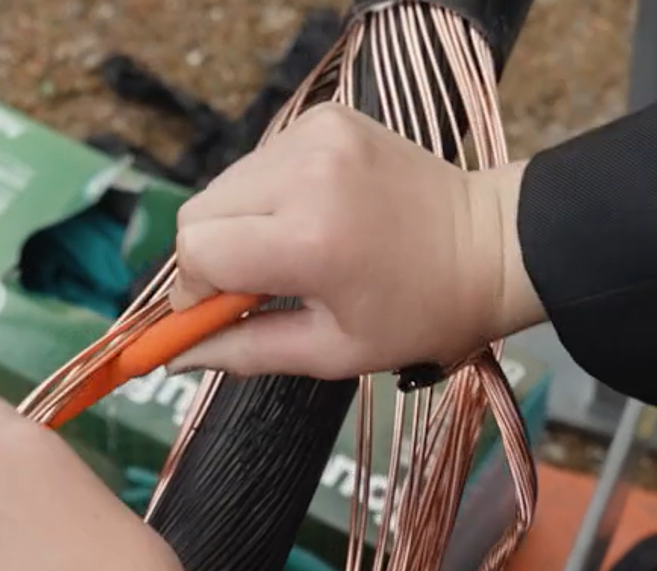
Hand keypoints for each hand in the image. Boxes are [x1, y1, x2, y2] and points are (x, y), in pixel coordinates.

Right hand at [169, 104, 544, 379]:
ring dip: (237, 227)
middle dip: (208, 259)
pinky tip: (308, 219)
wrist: (490, 246)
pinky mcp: (326, 116)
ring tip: (287, 255)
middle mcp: (305, 172)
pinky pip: (260, 162)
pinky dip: (266, 197)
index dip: (192, 292)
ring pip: (225, 185)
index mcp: (309, 239)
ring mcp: (315, 135)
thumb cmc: (417, 315)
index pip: (197, 251)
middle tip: (249, 290)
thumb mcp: (331, 353)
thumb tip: (175, 359)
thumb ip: (245, 351)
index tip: (212, 315)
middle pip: (198, 212)